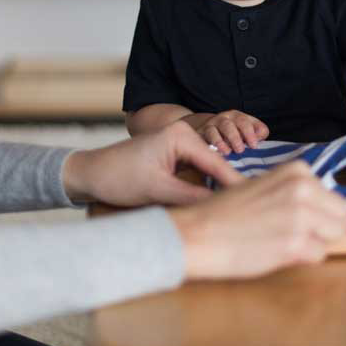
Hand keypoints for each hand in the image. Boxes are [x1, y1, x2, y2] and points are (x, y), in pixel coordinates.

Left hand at [63, 121, 242, 206]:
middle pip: (216, 164)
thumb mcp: (157, 190)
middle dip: (229, 185)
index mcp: (181, 136)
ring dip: (218, 187)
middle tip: (250, 209)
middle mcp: (184, 135)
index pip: (217, 163)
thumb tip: (222, 207)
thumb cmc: (119, 177)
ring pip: (208, 169)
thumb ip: (192, 198)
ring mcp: (180, 144)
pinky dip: (205, 185)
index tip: (253, 203)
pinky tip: (216, 201)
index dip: (236, 185)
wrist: (92, 173)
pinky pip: (197, 171)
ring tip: (238, 207)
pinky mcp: (175, 155)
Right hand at [168, 161, 345, 279]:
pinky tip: (275, 251)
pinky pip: (318, 255)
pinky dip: (301, 258)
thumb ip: (299, 195)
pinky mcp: (296, 244)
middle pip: (340, 216)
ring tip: (280, 240)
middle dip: (321, 228)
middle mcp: (303, 189)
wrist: (197, 233)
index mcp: (296, 172)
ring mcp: (302, 216)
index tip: (290, 217)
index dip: (315, 212)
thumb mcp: (264, 188)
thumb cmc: (225, 213)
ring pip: (334, 235)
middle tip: (287, 233)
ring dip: (312, 242)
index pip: (332, 197)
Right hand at [190, 109, 268, 154]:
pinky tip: (216, 152)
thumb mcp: (249, 133)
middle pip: (229, 125)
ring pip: (214, 130)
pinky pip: (205, 137)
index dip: (250, 133)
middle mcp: (224, 118)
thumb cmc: (236, 135)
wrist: (212, 131)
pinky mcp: (201, 133)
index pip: (245, 122)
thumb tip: (259, 139)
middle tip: (240, 150)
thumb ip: (258, 134)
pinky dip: (211, 144)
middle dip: (235, 137)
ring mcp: (211, 125)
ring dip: (221, 141)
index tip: (254, 146)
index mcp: (238, 117)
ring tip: (228, 152)